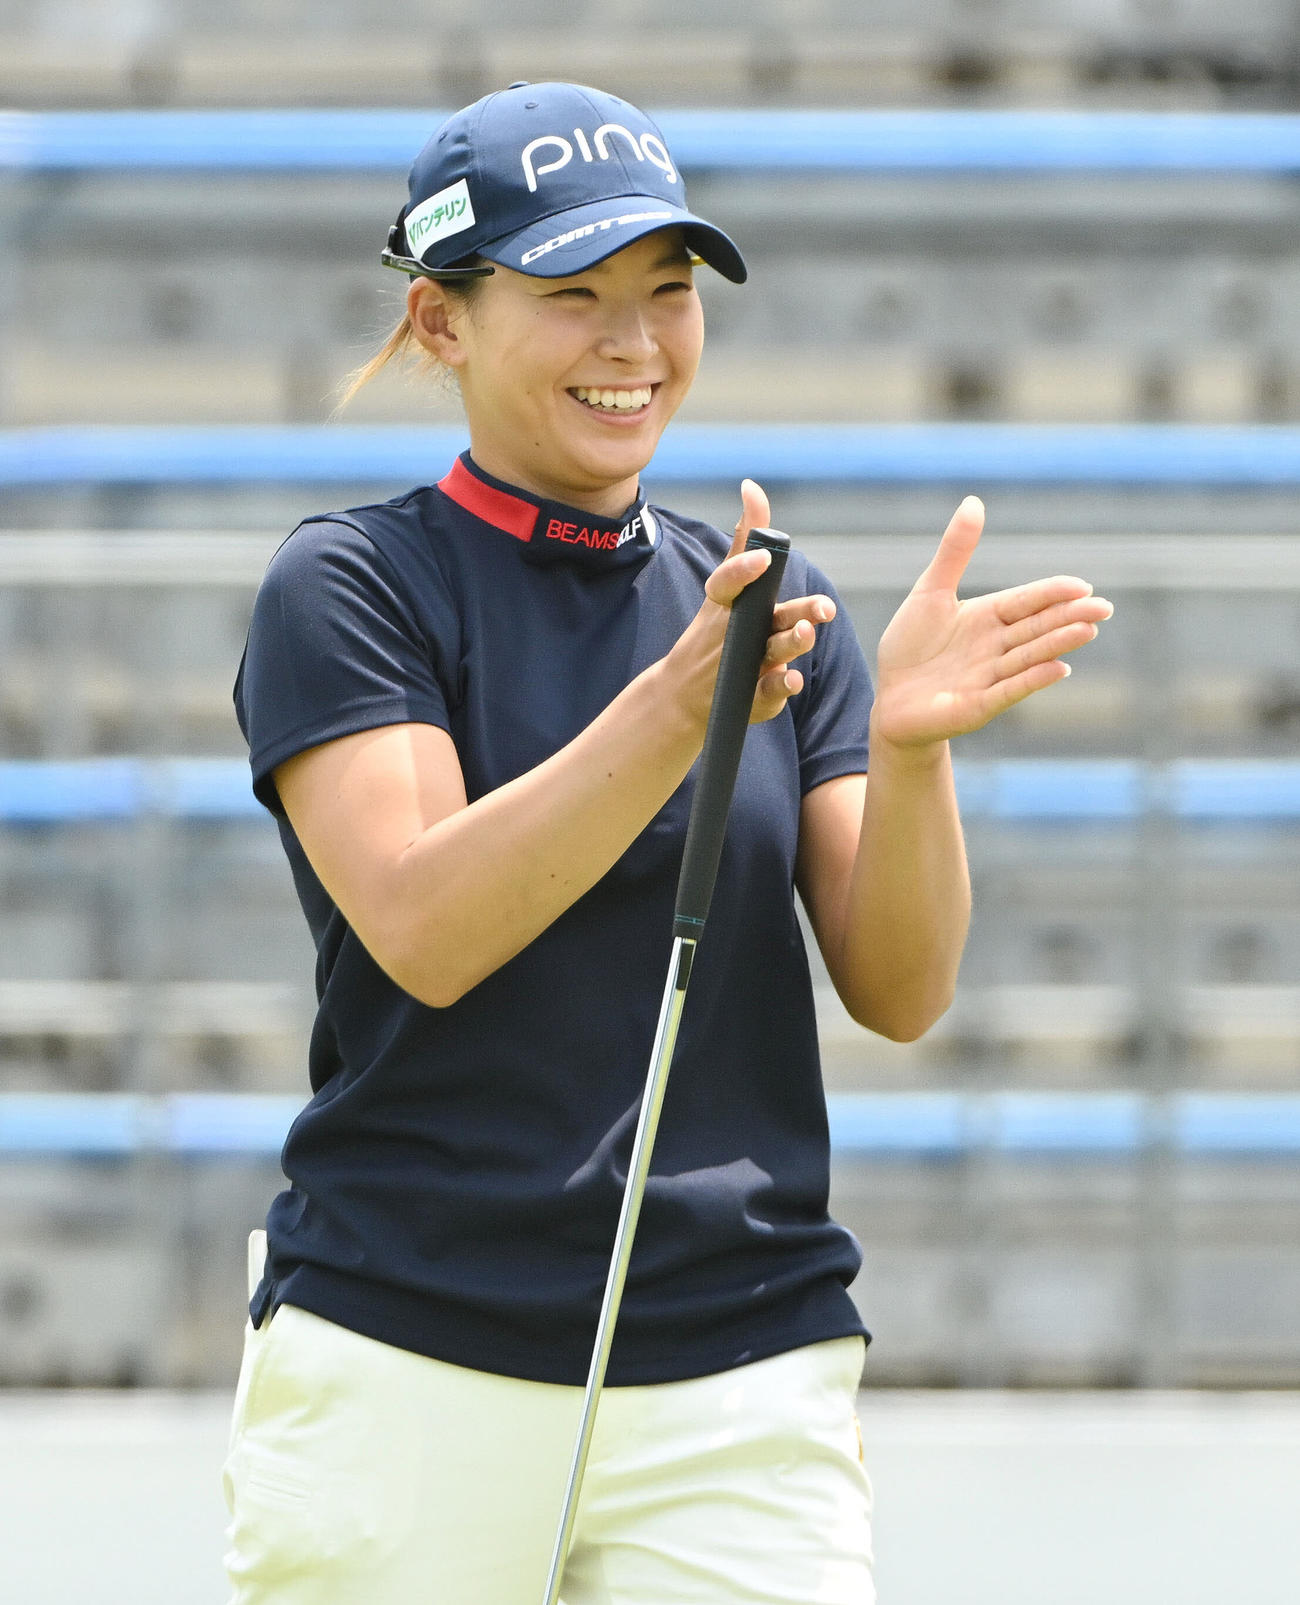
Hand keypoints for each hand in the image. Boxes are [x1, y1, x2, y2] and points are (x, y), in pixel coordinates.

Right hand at [667, 479, 835, 729]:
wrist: (683, 695)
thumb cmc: (712, 632)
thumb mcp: (723, 587)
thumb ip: (743, 540)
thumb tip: (752, 488)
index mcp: (727, 605)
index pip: (728, 582)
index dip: (744, 569)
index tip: (763, 556)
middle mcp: (736, 633)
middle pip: (767, 619)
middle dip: (795, 613)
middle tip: (822, 608)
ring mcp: (744, 665)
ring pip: (773, 652)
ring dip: (792, 643)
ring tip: (808, 632)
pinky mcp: (754, 695)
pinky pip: (770, 692)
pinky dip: (781, 686)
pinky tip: (794, 679)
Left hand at [871, 496, 1113, 753]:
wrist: (891, 701)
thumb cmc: (910, 647)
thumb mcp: (930, 592)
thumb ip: (955, 552)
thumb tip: (975, 501)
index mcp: (988, 618)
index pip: (1026, 602)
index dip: (1052, 594)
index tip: (1082, 586)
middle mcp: (995, 647)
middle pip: (1036, 628)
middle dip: (1068, 618)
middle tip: (1103, 608)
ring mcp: (990, 678)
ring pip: (1028, 657)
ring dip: (1057, 644)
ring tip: (1087, 630)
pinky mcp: (978, 706)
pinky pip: (1008, 691)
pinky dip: (1032, 680)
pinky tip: (1059, 669)